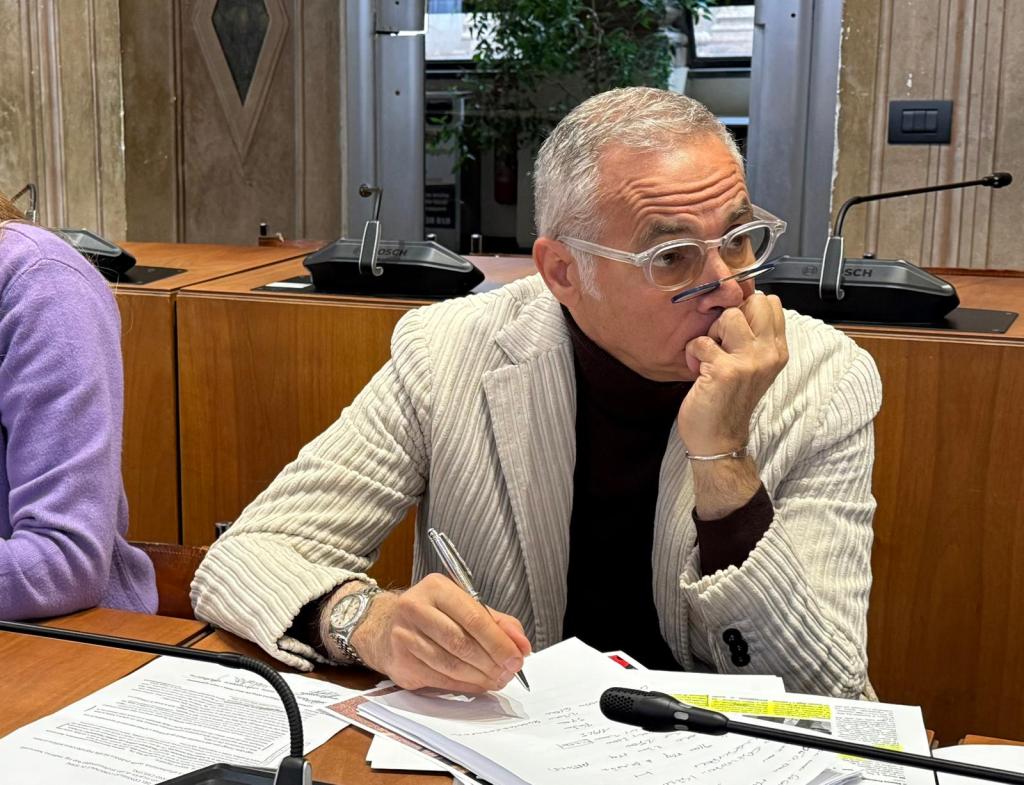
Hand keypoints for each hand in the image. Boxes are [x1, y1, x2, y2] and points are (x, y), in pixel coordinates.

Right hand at [348, 574, 530, 692]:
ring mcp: (404, 637)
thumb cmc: (432, 615)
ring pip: (451, 664)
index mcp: (436, 588)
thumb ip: (496, 622)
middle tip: (510, 672)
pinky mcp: (401, 663)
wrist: (384, 626)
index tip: (517, 656)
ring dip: (480, 677)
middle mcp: (415, 608)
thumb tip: (522, 645)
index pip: (474, 617)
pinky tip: (478, 684)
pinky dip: (464, 685)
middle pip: (462, 642)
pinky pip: (439, 679)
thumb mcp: (463, 606)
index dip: (499, 641)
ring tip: (497, 679)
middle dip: (492, 661)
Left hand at [678, 293, 787, 455]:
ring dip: (711, 332)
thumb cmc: (729, 402)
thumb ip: (753, 339)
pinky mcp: (725, 371)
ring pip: (729, 315)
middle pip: (754, 301)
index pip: (771, 303)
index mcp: (777, 351)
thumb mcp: (753, 367)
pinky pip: (701, 341)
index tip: (733, 329)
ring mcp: (749, 362)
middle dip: (731, 315)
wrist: (719, 441)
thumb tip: (739, 305)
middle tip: (721, 340)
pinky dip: (693, 352)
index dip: (746, 308)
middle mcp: (768, 354)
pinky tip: (697, 370)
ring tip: (710, 355)